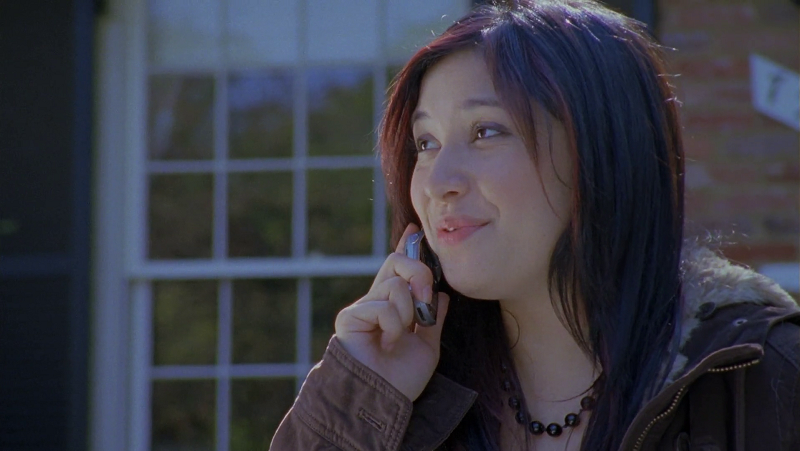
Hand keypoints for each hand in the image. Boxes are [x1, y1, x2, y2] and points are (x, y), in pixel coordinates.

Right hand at [334, 223, 450, 401]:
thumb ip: (433, 319)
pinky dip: (394, 326)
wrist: (383, 402)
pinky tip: (388, 344)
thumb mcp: (429, 345)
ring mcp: (362, 308)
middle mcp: (376, 302)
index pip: (399, 269)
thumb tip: (442, 294)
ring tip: (400, 337)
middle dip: (419, 274)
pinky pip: (383, 306)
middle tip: (425, 305)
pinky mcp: (350, 318)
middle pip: (397, 262)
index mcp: (394, 306)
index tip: (416, 231)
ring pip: (394, 284)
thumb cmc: (403, 380)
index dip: (407, 247)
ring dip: (408, 312)